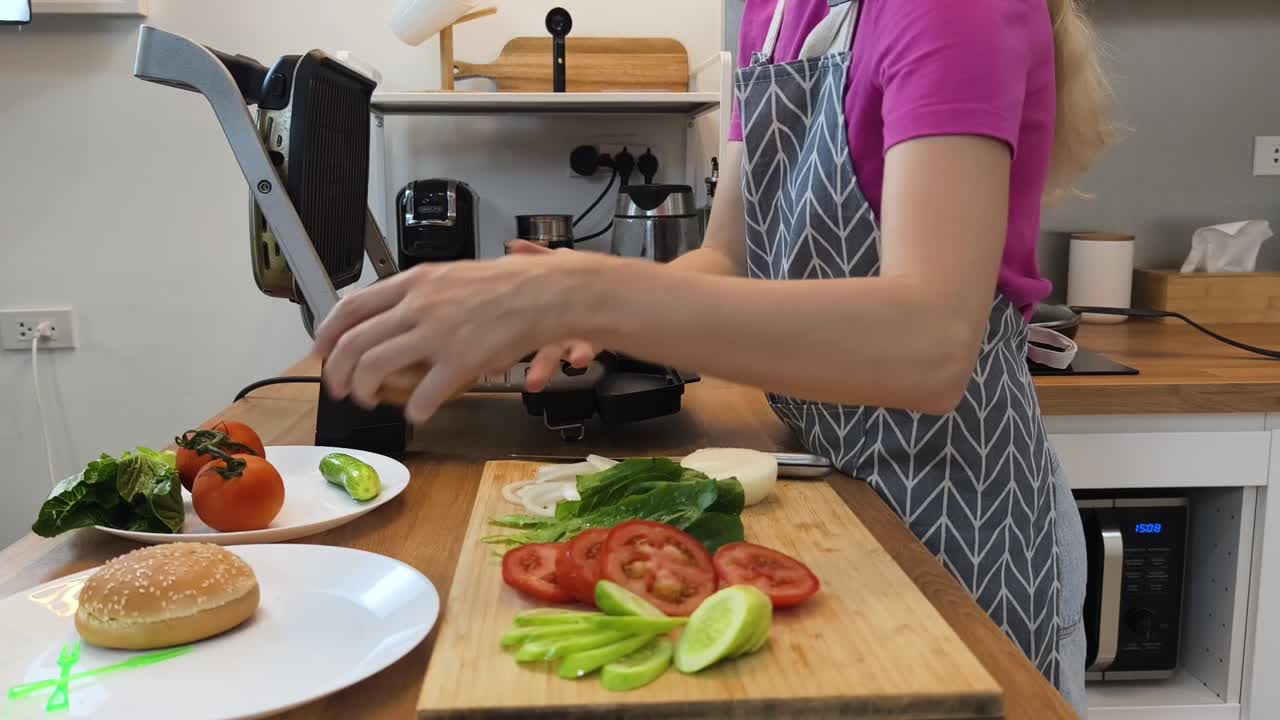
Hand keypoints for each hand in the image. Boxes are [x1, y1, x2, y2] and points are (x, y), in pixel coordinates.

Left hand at [314, 248, 596, 422]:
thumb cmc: (508, 285)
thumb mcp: (453, 275)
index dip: (327, 332)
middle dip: (337, 372)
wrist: (546, 293)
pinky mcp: (460, 360)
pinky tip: (418, 413)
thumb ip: (421, 292)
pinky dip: (415, 410)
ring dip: (363, 390)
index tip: (322, 350)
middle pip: (354, 342)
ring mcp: (438, 333)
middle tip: (340, 388)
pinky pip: (424, 394)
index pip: (352, 306)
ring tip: (369, 401)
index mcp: (414, 282)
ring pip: (374, 366)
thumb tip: (393, 313)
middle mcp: (418, 305)